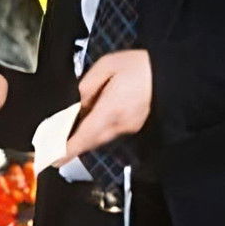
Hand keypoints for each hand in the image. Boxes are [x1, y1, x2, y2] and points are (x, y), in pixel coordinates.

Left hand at [58, 49, 151, 164]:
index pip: (83, 137)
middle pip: (89, 142)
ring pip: (99, 138)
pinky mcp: (134, 125)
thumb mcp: (107, 65)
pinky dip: (97, 130)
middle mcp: (119, 124)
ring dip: (84, 138)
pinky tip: (92, 119)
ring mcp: (128, 127)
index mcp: (110, 110)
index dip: (67, 151)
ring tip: (70, 132)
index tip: (53, 160)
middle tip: (55, 147)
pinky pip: (110, 132)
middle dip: (72, 146)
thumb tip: (76, 101)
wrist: (171, 73)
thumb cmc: (141, 66)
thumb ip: (87, 84)